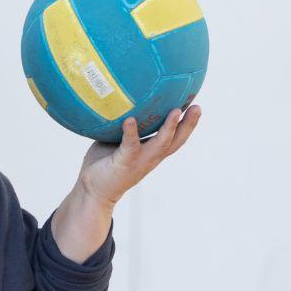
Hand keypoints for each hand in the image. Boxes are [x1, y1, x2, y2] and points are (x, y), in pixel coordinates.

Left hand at [76, 104, 201, 207]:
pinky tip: (130, 119)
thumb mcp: (116, 141)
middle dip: (189, 125)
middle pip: (177, 141)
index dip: (188, 124)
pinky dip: (131, 132)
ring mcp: (139, 161)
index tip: (197, 106)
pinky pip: (130, 146)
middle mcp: (150, 157)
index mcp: (152, 152)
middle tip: (198, 107)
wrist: (93, 191)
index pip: (175, 137)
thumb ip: (123, 126)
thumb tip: (121, 100)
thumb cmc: (104, 164)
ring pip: (160, 144)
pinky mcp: (124, 163)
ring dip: (170, 128)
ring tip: (176, 111)